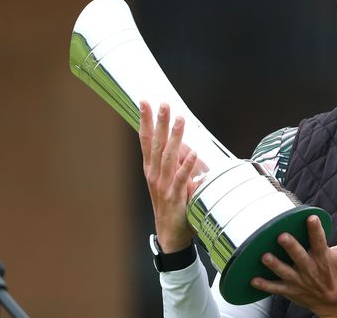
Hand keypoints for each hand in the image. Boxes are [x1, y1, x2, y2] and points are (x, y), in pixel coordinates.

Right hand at [139, 101, 201, 252]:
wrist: (170, 234)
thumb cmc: (172, 205)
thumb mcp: (171, 180)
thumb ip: (176, 163)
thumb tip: (186, 144)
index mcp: (151, 169)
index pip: (146, 140)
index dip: (145, 121)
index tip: (144, 103)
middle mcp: (154, 174)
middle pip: (156, 144)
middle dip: (160, 123)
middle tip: (163, 104)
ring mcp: (163, 185)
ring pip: (168, 156)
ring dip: (175, 137)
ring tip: (180, 120)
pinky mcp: (175, 196)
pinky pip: (181, 178)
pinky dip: (186, 165)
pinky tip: (192, 152)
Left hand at [252, 206, 336, 317]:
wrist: (335, 300)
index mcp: (323, 257)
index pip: (320, 241)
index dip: (316, 230)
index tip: (311, 218)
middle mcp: (310, 268)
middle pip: (299, 256)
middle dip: (291, 247)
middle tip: (282, 236)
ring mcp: (299, 280)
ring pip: (285, 272)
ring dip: (274, 265)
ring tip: (265, 256)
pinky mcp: (291, 290)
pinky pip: (276, 288)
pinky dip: (265, 285)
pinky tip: (254, 280)